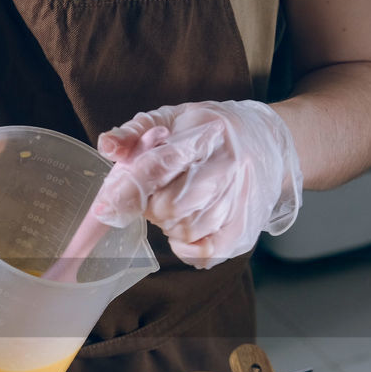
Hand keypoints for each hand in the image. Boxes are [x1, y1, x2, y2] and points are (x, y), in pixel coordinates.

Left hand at [91, 101, 303, 268]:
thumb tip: (106, 146)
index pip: (160, 165)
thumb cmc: (210, 131)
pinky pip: (207, 253)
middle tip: (155, 194)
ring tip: (174, 206)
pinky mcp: (247, 228)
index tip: (103, 208)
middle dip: (151, 206)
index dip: (128, 189)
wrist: (267, 142)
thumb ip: (136, 131)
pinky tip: (183, 231)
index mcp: (206, 135)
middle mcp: (229, 167)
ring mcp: (242, 200)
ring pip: (188, 230)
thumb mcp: (174, 118)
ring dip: (169, 225)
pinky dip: (186, 248)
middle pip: (171, 206)